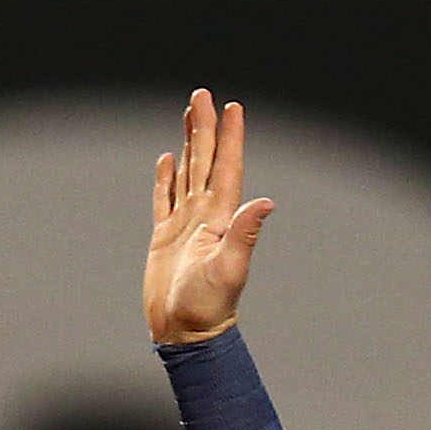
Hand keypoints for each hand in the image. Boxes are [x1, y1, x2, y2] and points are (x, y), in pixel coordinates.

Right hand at [145, 89, 275, 344]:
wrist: (186, 333)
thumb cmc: (209, 307)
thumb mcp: (230, 269)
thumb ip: (246, 234)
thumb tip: (266, 202)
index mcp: (221, 218)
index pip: (227, 168)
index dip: (230, 137)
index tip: (232, 107)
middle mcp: (205, 216)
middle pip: (204, 161)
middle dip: (204, 128)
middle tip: (202, 95)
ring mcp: (185, 225)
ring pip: (186, 173)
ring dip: (188, 145)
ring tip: (188, 117)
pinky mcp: (165, 238)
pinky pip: (164, 199)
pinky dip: (165, 178)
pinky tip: (167, 160)